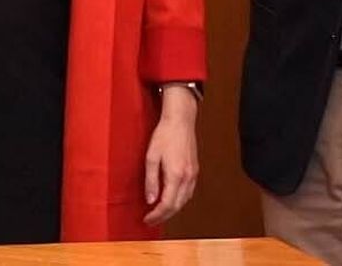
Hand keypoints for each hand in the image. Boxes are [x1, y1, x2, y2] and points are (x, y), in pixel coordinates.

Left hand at [143, 85, 199, 224]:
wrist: (180, 121)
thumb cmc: (164, 135)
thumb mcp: (151, 157)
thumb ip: (151, 180)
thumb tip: (150, 200)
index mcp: (176, 175)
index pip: (167, 204)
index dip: (156, 215)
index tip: (147, 219)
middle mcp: (187, 178)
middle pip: (177, 206)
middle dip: (164, 216)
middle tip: (151, 220)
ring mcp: (193, 175)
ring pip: (184, 201)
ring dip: (172, 210)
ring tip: (159, 213)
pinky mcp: (194, 171)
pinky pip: (188, 192)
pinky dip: (179, 200)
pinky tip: (171, 199)